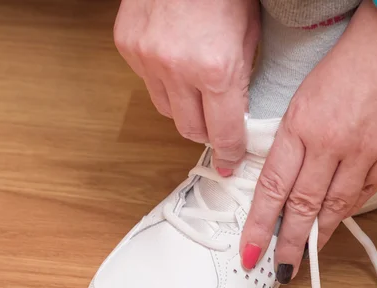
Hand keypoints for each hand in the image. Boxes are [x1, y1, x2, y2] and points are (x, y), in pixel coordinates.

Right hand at [114, 0, 259, 173]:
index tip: (231, 163)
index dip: (230, 152)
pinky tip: (176, 64)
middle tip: (219, 126)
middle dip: (208, 133)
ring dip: (184, 109)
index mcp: (216, 69)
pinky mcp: (127, 47)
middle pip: (190, 129)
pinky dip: (164, 83)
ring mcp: (147, 59)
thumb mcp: (249, 35)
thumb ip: (240, 79)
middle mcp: (178, 70)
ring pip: (166, 111)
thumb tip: (235, 114)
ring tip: (198, 92)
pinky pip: (148, 83)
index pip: (223, 132)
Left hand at [240, 1, 376, 281]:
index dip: (260, 225)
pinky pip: (366, 194)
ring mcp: (367, 154)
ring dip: (318, 237)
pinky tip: (336, 224)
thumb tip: (288, 168)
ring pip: (336, 208)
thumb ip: (298, 132)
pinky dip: (348, 212)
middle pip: (304, 207)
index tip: (251, 249)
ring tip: (306, 258)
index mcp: (303, 124)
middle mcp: (332, 145)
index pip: (274, 187)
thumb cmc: (359, 52)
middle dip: (289, 244)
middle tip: (279, 269)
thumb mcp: (310, 89)